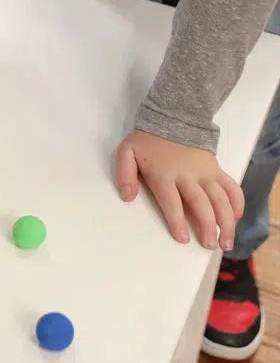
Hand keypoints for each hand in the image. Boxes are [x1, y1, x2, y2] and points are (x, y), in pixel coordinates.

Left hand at [115, 129, 243, 249]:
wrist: (173, 117)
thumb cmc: (148, 141)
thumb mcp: (127, 152)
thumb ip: (124, 174)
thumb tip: (126, 197)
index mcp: (164, 174)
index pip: (171, 201)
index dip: (177, 221)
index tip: (182, 238)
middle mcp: (188, 175)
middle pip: (201, 204)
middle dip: (207, 226)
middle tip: (209, 245)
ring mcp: (206, 173)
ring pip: (221, 200)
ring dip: (226, 222)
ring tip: (225, 242)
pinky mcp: (217, 170)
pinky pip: (232, 188)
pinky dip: (238, 204)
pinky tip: (236, 219)